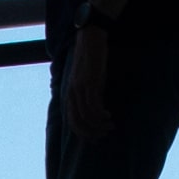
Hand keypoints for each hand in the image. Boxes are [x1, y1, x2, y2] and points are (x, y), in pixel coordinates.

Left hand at [68, 21, 116, 135]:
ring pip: (86, 117)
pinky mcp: (89, 83)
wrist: (90, 39)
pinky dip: (101, 115)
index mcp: (69, 94)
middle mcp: (72, 93)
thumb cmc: (91, 60)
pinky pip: (93, 106)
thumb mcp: (88, 81)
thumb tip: (96, 110)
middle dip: (90, 133)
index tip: (95, 139)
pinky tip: (108, 115)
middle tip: (103, 135)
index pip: (72, 121)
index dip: (83, 133)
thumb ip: (89, 94)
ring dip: (99, 125)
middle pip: (77, 123)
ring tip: (109, 126)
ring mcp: (80, 89)